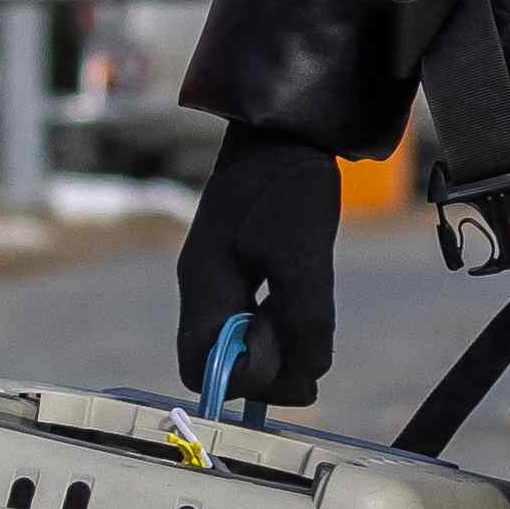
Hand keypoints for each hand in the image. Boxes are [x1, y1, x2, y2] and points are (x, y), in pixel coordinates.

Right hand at [176, 119, 343, 411]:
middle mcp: (206, 292)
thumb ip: (304, 320)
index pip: (200, 370)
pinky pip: (261, 320)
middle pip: (224, 366)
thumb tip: (307, 377)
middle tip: (306, 333)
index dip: (243, 378)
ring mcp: (224, 281)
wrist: (287, 130)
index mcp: (202, 287)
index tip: (282, 350)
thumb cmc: (290, 186)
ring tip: (309, 308)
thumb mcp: (304, 254)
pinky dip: (287, 324)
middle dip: (270, 366)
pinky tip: (307, 299)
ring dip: (283, 345)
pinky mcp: (246, 271)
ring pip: (247, 345)